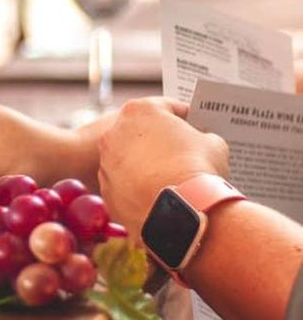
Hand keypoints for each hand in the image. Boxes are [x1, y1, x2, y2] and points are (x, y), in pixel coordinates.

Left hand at [97, 97, 228, 238]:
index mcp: (140, 111)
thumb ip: (203, 136)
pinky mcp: (106, 189)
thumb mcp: (213, 144)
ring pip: (130, 159)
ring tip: (170, 178)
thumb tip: (201, 142)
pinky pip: (125, 184)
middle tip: (181, 152)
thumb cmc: (197, 170)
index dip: (184, 116)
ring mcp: (106, 161)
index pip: (165, 107)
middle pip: (142, 132)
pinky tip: (158, 195)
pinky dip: (138, 188)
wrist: (182, 212)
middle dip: (160, 140)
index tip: (194, 125)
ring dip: (146, 165)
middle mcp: (114, 132)